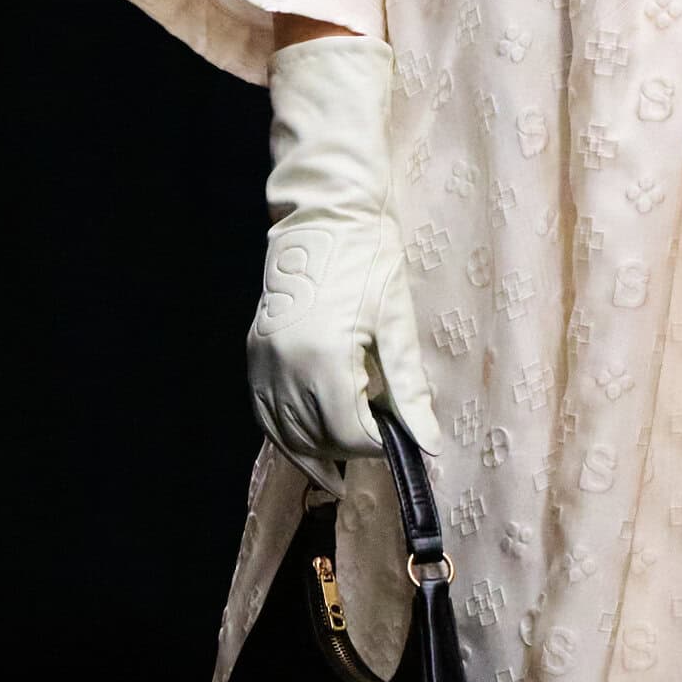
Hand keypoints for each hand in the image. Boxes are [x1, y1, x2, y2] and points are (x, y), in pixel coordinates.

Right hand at [246, 32, 440, 492]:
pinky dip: (283, 431)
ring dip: (312, 451)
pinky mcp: (254, 352)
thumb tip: (428, 441)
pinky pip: (263, 410)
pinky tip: (304, 441)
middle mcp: (286, 365)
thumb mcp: (397, 322)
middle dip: (347, 449)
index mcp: (325, 358)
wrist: (324, 215)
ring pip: (282, 431)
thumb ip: (408, 388)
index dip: (378, 444)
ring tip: (339, 466)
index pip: (349, 431)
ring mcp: (263, 360)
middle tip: (378, 446)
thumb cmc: (369, 260)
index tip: (400, 437)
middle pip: (315, 436)